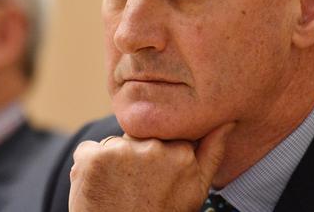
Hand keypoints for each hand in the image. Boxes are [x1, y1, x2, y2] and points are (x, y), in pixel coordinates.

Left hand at [68, 122, 234, 211]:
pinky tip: (98, 190)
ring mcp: (121, 151)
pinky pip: (87, 150)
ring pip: (112, 143)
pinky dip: (87, 167)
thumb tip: (226, 121)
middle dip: (134, 155)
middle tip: (135, 188)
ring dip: (110, 162)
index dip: (156, 152)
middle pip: (138, 135)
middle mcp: (154, 148)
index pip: (165, 130)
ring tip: (117, 192)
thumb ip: (211, 151)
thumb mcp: (194, 189)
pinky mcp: (93, 158)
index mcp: (182, 152)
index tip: (154, 175)